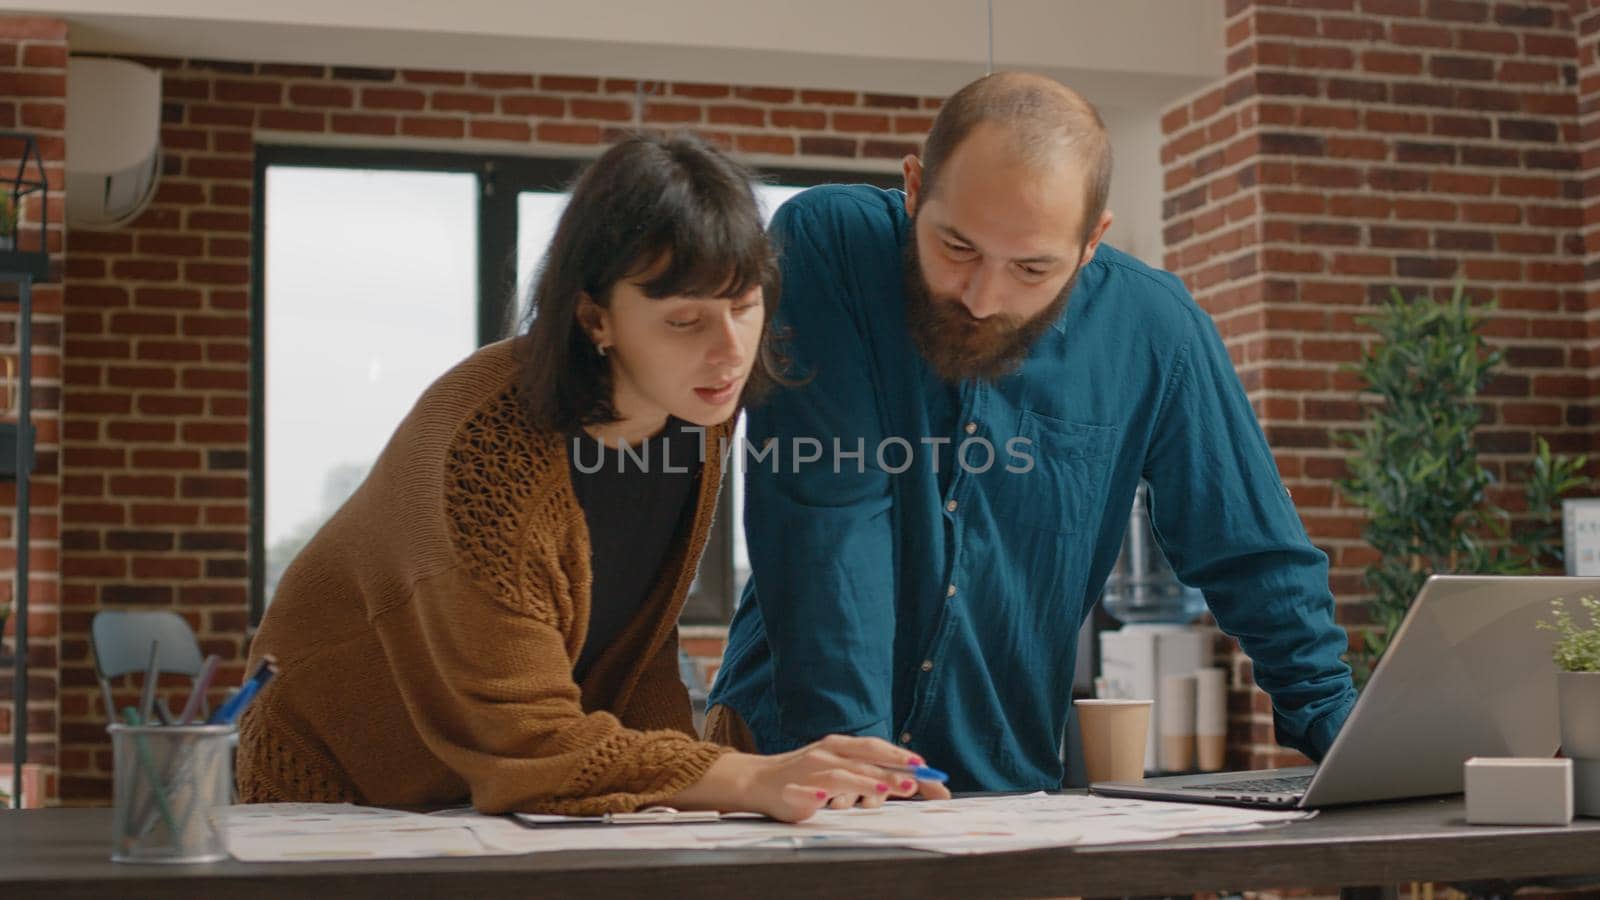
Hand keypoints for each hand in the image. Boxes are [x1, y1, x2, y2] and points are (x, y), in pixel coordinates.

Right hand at [667, 735, 951, 821]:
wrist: (758, 780)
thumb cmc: (806, 775)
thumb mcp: (839, 768)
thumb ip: (869, 773)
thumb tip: (911, 782)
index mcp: (840, 745)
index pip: (876, 748)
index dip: (901, 757)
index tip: (927, 768)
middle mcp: (827, 752)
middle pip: (865, 759)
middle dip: (891, 769)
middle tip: (916, 780)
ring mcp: (809, 769)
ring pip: (841, 774)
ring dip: (863, 782)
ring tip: (884, 789)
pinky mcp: (792, 789)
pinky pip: (807, 791)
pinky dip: (819, 794)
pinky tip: (828, 801)